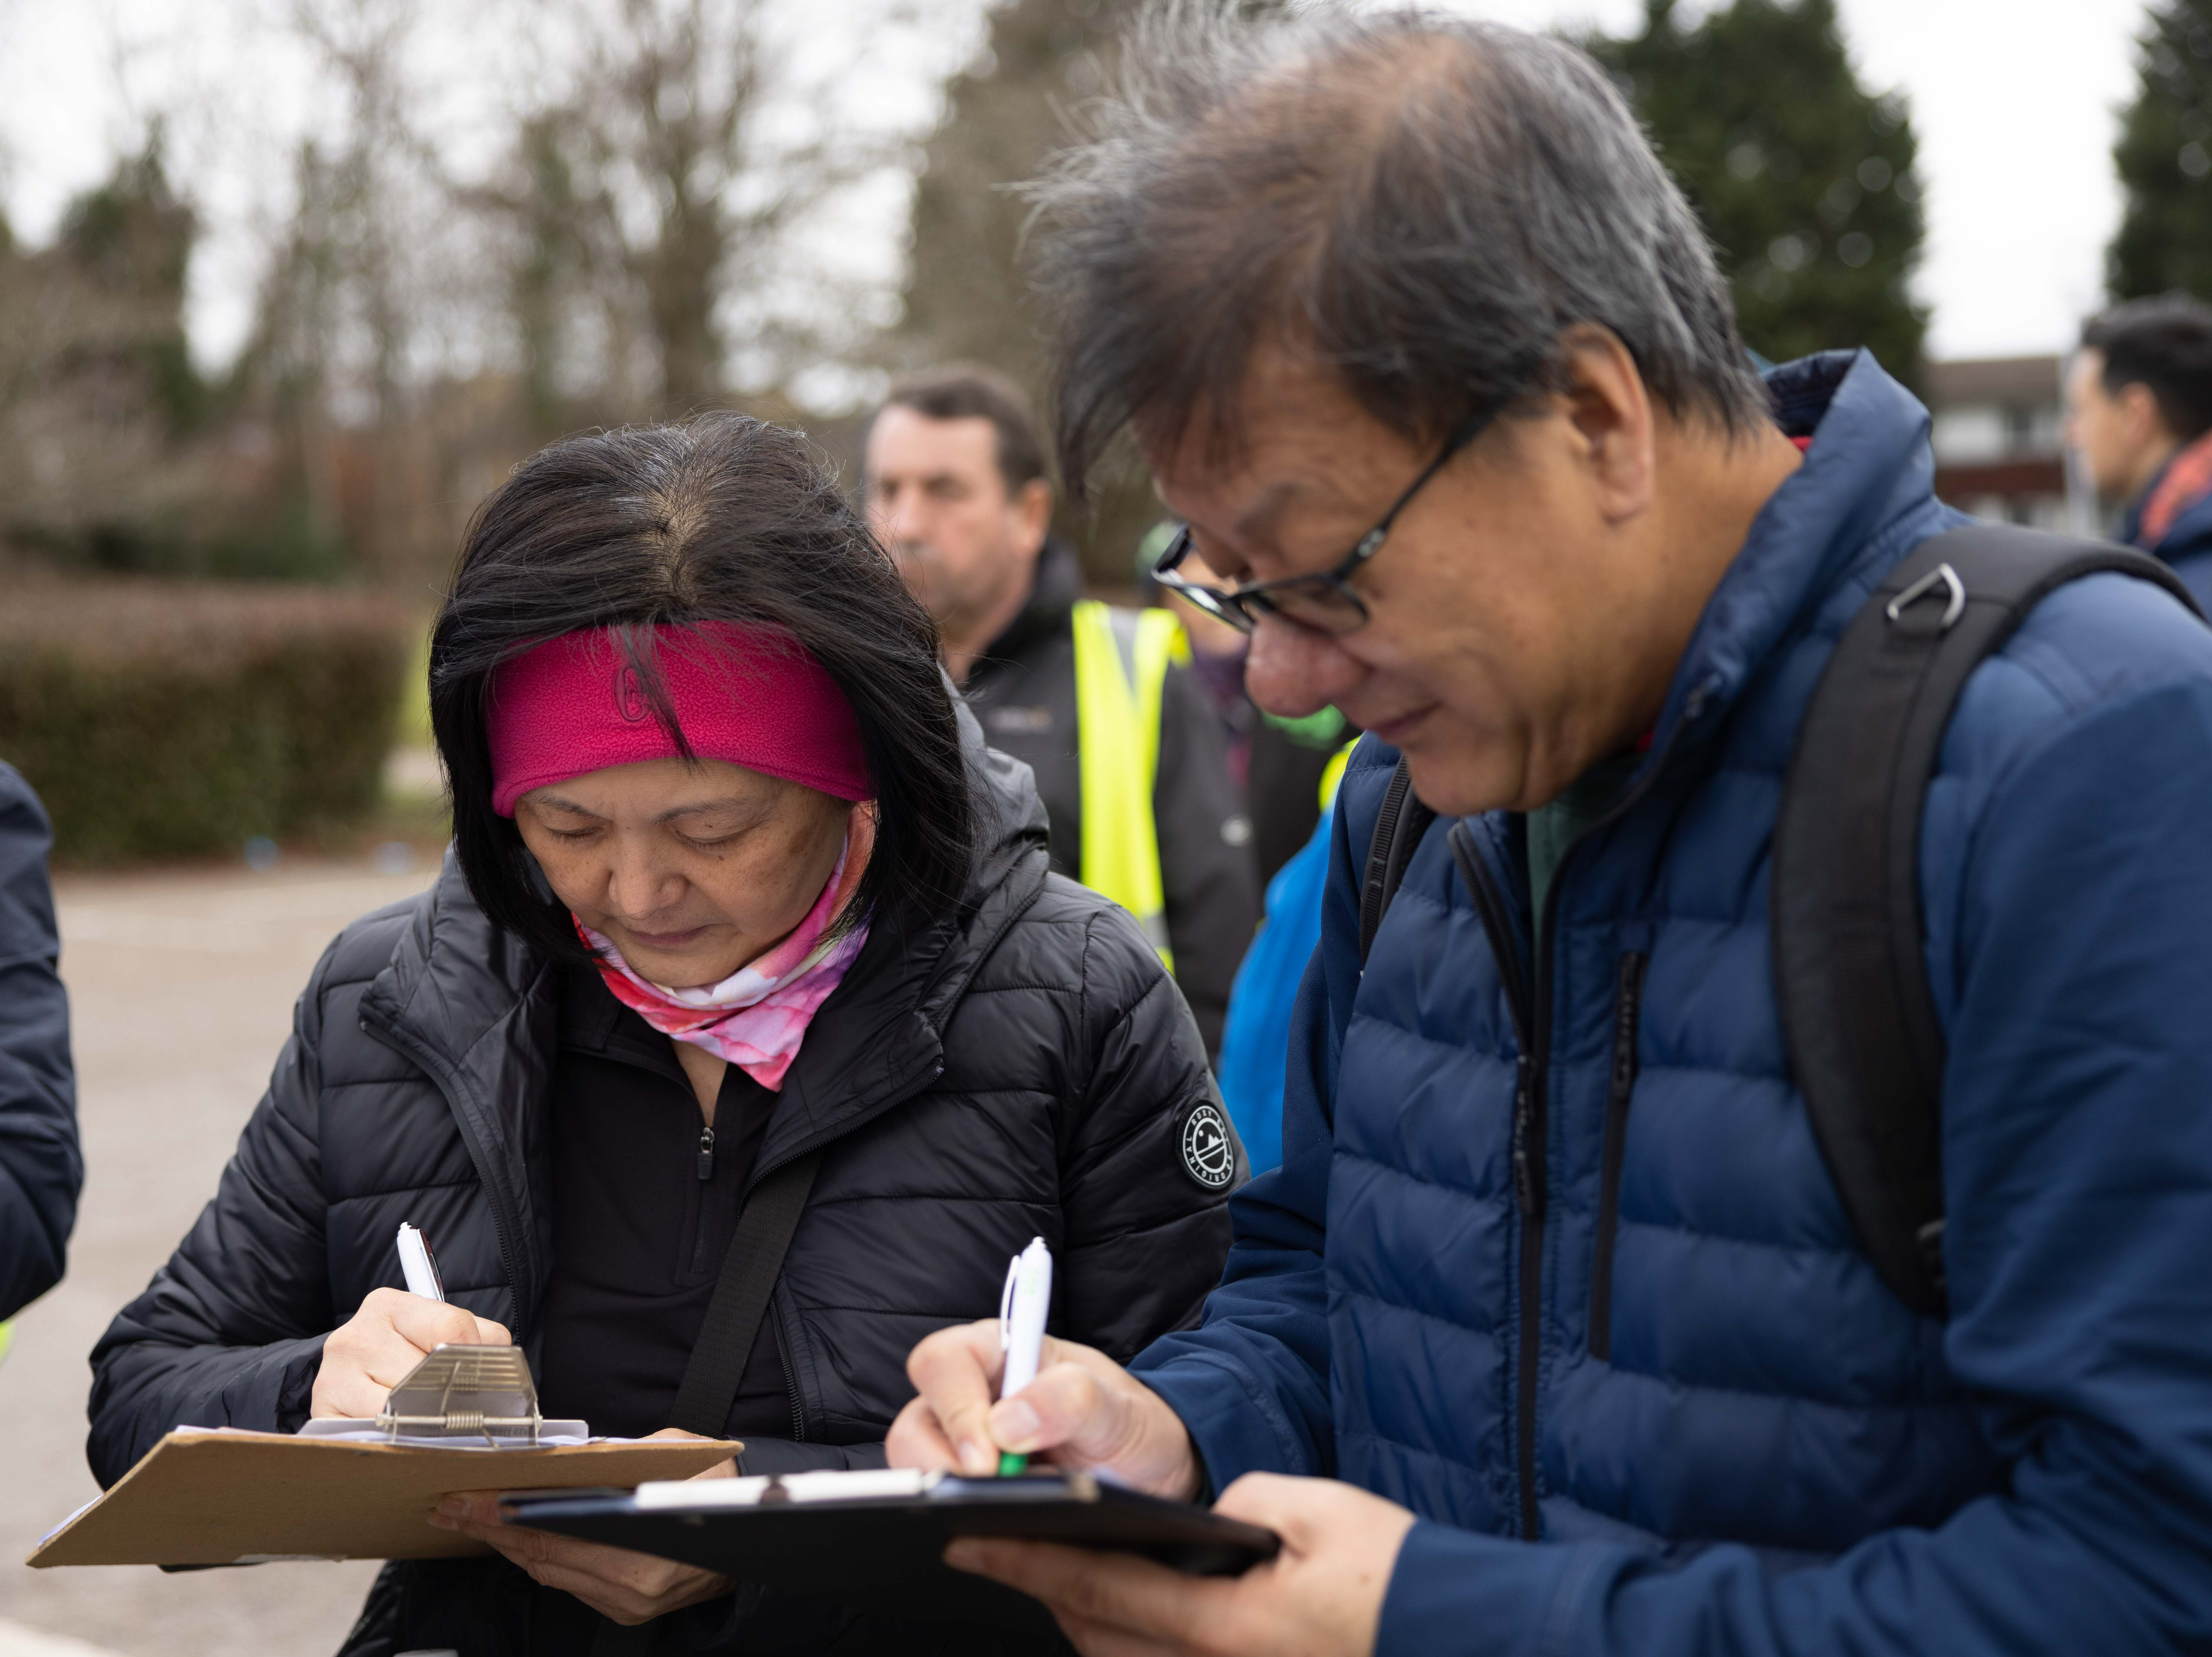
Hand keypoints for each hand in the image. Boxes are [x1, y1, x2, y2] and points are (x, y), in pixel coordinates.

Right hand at [310, 1288, 511, 1418]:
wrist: (350, 1375)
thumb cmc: (405, 1352)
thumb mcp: (440, 1331)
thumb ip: (478, 1340)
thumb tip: (502, 1372)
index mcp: (389, 1306)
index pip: (451, 1327)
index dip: (475, 1357)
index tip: (484, 1376)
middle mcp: (355, 1336)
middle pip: (428, 1375)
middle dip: (451, 1395)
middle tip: (463, 1409)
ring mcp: (333, 1377)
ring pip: (404, 1410)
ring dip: (426, 1422)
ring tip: (432, 1422)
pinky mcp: (323, 1415)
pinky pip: (377, 1435)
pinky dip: (397, 1440)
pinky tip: (404, 1434)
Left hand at [430, 1428, 737, 1625]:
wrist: (754, 1533)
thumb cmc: (718, 1487)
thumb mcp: (676, 1456)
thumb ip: (623, 1458)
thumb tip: (572, 1459)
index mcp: (639, 1555)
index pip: (548, 1534)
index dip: (499, 1517)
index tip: (463, 1503)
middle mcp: (628, 1590)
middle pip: (539, 1558)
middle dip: (489, 1531)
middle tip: (448, 1508)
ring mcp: (625, 1605)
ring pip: (547, 1573)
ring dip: (508, 1546)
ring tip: (472, 1519)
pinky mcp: (624, 1611)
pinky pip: (567, 1582)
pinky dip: (539, 1558)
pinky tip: (518, 1538)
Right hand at [888, 1319, 1198, 1498]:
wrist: (1149, 1472)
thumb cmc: (1132, 1426)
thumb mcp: (1122, 1411)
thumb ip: (1074, 1399)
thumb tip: (1007, 1422)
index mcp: (1003, 1352)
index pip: (944, 1361)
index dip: (955, 1407)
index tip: (989, 1456)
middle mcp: (973, 1393)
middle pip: (916, 1421)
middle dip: (942, 1464)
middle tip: (990, 1493)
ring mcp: (963, 1441)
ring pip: (916, 1464)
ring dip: (950, 1492)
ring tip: (1002, 1508)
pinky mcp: (967, 1485)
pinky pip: (940, 1499)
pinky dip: (959, 1514)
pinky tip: (997, 1523)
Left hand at [947, 1473, 1415, 1656]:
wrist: (1455, 1635)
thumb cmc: (1394, 1575)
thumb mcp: (1317, 1514)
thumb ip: (1247, 1508)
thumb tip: (1211, 1523)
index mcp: (1220, 1623)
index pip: (1098, 1584)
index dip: (1028, 1557)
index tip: (970, 1539)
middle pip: (1098, 1638)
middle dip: (1046, 1593)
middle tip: (1000, 1550)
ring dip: (1087, 1623)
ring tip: (1056, 1579)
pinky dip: (1132, 1644)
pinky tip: (1126, 1618)